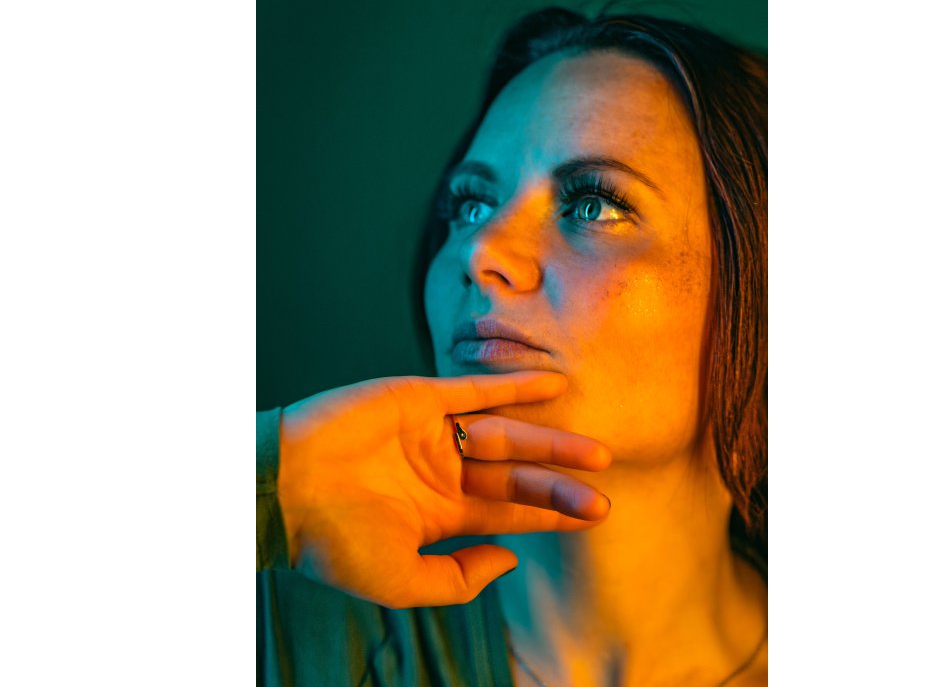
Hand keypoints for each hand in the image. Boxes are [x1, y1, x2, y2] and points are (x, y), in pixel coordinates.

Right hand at [278, 371, 610, 607]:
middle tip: (605, 486)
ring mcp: (435, 434)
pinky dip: (514, 386)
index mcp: (441, 516)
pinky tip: (552, 386)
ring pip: (506, 435)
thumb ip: (461, 577)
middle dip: (560, 482)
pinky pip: (477, 390)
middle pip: (516, 476)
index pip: (511, 515)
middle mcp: (444, 474)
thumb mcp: (403, 581)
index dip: (551, 515)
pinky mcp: (422, 399)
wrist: (284, 489)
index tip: (594, 514)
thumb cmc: (335, 543)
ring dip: (550, 438)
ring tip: (595, 448)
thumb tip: (512, 557)